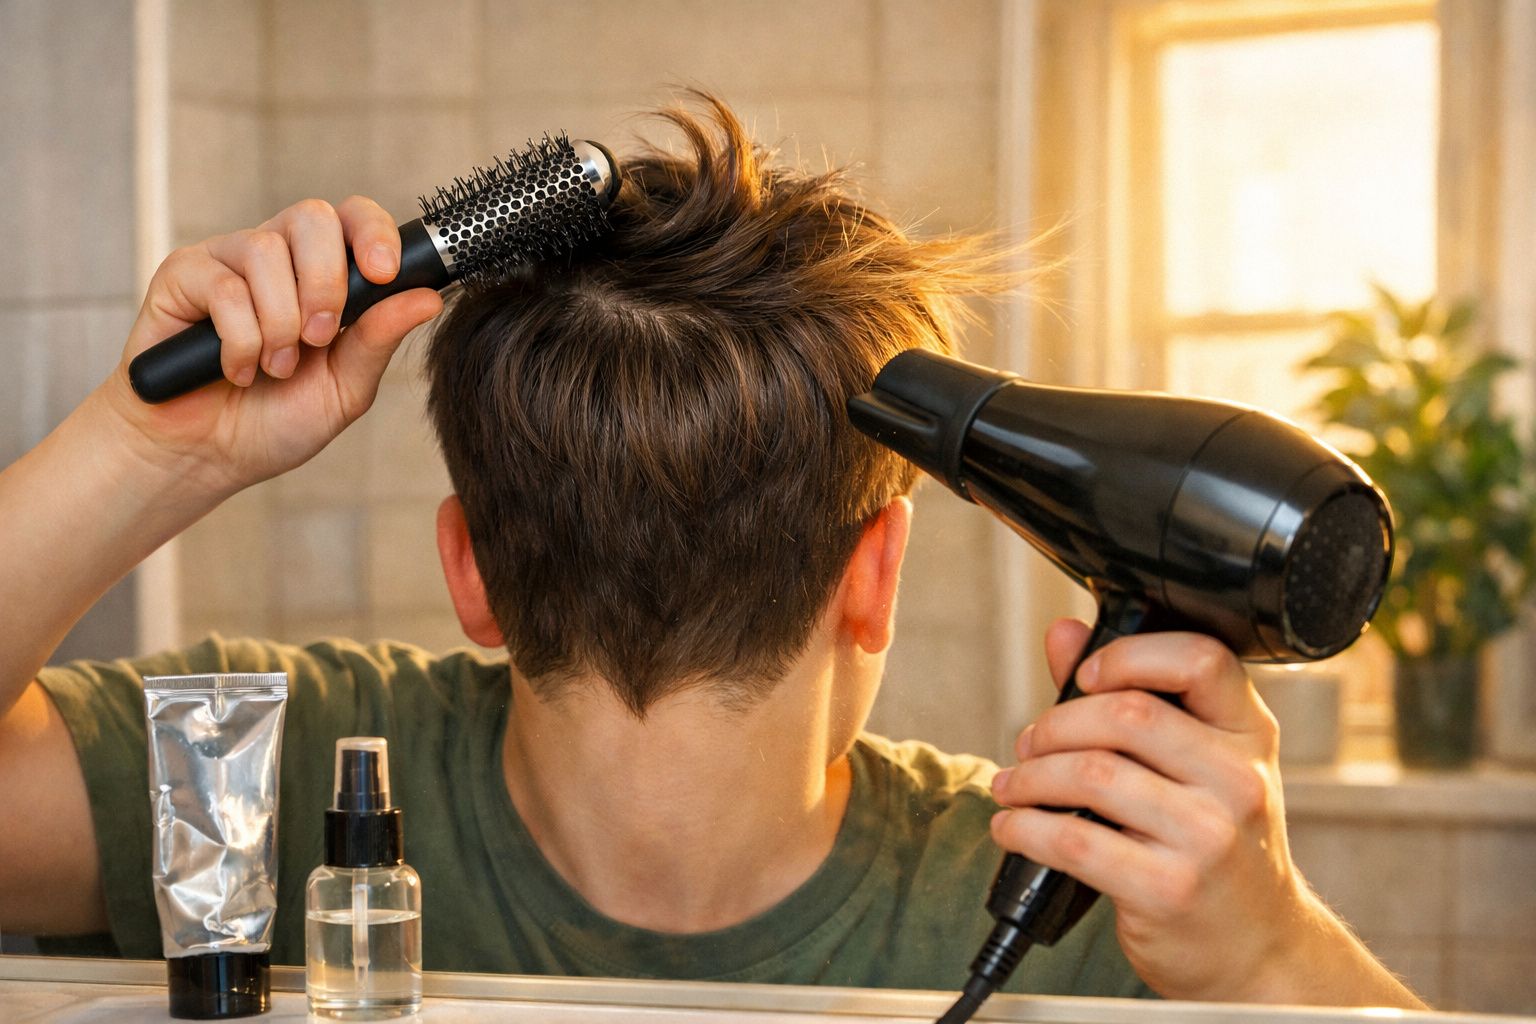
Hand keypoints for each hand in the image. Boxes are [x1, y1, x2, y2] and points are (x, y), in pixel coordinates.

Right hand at [100, 196, 443, 495]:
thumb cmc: (275, 421)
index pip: (354, 218)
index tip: (382, 273)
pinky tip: (238, 370)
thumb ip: (379, 341)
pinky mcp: (182, 276)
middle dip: (325, 281)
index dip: (373, 232)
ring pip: (266, 251)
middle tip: (320, 338)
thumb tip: (427, 298)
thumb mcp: (344, 389)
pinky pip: (223, 286)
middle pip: (312, 217)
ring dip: (280, 323)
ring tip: (276, 368)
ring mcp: (227, 261)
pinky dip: (240, 340)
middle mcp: (276, 256)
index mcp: (322, 274)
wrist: (207, 456)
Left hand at [989, 620, 1400, 1003]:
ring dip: (1030, 777)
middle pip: (1126, 715)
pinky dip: (1025, 827)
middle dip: (1056, 725)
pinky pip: (1073, 840)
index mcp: (1250, 735)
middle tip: (1028, 744)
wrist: (1257, 948)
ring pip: (1091, 773)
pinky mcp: (1169, 889)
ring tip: (1012, 785)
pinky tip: (1012, 827)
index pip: (1201, 659)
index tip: (1084, 676)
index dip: (1129, 656)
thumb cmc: (1218, 846)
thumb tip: (1063, 633)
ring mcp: (1209, 838)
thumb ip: (1130, 696)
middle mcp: (1240, 781)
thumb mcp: (1198, 765)